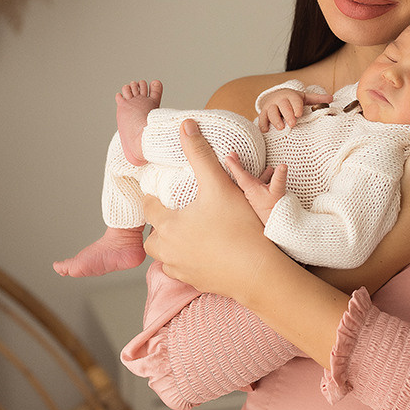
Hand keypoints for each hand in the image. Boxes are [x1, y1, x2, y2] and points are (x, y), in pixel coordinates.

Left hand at [143, 119, 283, 299]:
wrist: (260, 272)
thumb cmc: (239, 228)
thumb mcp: (219, 185)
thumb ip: (200, 155)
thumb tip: (185, 125)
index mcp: (168, 226)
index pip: (149, 208)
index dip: (154, 198)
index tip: (160, 192)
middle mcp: (169, 251)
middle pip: (153, 238)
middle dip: (160, 225)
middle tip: (175, 213)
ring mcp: (183, 270)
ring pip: (166, 257)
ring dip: (172, 245)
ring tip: (189, 233)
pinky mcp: (198, 283)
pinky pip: (184, 271)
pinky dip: (189, 261)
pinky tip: (206, 252)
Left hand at [224, 153, 286, 221]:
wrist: (277, 222)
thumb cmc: (275, 207)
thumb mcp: (278, 191)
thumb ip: (279, 177)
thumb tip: (283, 166)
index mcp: (251, 188)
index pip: (240, 174)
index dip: (234, 164)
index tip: (228, 156)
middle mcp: (250, 191)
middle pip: (241, 175)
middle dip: (237, 164)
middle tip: (231, 155)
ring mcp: (254, 194)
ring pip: (249, 179)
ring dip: (249, 169)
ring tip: (251, 160)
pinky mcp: (260, 196)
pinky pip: (258, 182)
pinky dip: (262, 175)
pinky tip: (270, 171)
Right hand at [258, 88, 332, 131]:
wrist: (275, 96)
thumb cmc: (292, 100)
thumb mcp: (304, 97)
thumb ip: (317, 99)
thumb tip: (331, 99)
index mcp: (290, 96)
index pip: (294, 100)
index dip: (296, 106)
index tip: (299, 114)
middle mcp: (279, 100)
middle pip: (282, 106)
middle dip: (287, 114)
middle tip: (293, 124)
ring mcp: (270, 106)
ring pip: (271, 112)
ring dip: (275, 120)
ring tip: (281, 128)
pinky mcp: (263, 113)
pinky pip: (261, 118)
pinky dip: (262, 124)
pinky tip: (265, 131)